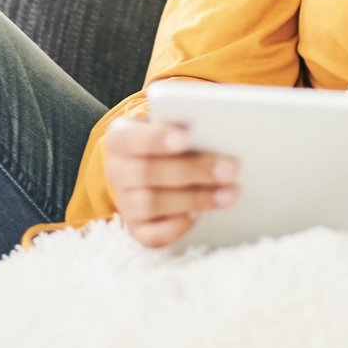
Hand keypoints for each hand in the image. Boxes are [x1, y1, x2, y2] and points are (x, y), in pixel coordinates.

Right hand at [103, 115, 238, 248]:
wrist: (161, 166)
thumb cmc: (172, 140)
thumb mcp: (173, 123)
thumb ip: (181, 117)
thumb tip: (197, 112)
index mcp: (120, 137)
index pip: (128, 137)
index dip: (155, 138)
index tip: (187, 138)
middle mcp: (117, 170)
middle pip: (146, 172)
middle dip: (192, 171)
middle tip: (231, 169)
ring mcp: (125, 202)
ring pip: (151, 204)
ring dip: (194, 199)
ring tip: (229, 194)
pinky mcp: (137, 229)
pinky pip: (153, 236)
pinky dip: (178, 227)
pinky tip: (201, 216)